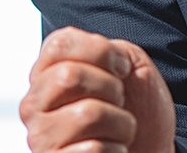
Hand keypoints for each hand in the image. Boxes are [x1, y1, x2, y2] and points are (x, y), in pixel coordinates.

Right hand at [20, 26, 175, 152]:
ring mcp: (40, 138)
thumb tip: (97, 54)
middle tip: (119, 102)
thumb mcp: (132, 65)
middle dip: (112, 88)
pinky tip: (111, 150)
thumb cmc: (139, 108)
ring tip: (118, 130)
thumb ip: (110, 50)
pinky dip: (117, 149)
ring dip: (121, 123)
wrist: (150, 149)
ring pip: (87, 114)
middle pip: (69, 76)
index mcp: (49, 72)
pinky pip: (94, 149)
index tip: (121, 69)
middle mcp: (35, 104)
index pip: (59, 44)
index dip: (101, 52)